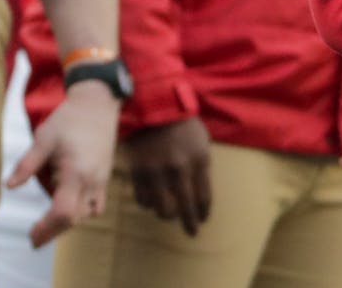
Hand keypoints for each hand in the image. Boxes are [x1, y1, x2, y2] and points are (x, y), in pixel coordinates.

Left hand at [5, 80, 120, 247]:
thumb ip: (27, 164)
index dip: (46, 229)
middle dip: (54, 230)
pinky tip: (67, 203)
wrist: (98, 103)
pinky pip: (96, 203)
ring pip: (88, 213)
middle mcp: (92, 180)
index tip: (31, 235)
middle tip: (34, 236)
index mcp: (76, 172)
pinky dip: (82, 211)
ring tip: (49, 220)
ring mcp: (102, 179)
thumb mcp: (43, 139)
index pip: (63, 212)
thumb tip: (9, 186)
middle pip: (75, 218)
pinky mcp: (105, 175)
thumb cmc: (68, 119)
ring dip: (69, 221)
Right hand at [123, 117, 212, 235]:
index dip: (203, 213)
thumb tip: (199, 194)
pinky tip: (153, 200)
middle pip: (184, 208)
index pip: (203, 197)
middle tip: (191, 231)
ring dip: (167, 214)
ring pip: (162, 209)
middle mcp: (178, 169)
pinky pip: (143, 201)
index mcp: (199, 160)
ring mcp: (157, 172)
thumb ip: (202, 168)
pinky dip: (149, 204)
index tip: (202, 220)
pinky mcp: (138, 173)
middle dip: (189, 223)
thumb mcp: (201, 143)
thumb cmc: (183, 125)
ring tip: (169, 212)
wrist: (153, 108)